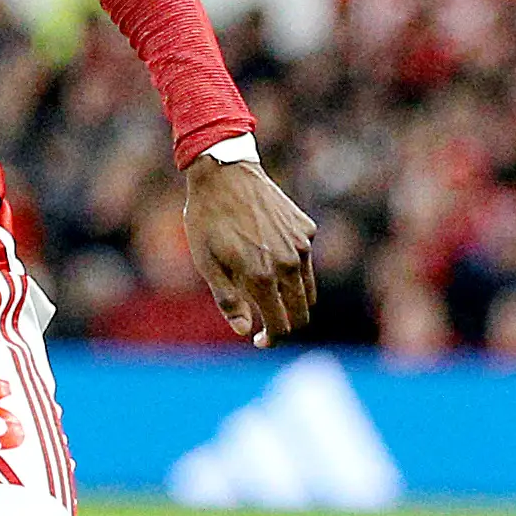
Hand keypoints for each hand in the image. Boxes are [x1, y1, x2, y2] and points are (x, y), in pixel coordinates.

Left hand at [184, 155, 317, 347]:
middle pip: (303, 312)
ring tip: (268, 297)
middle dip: (287, 325)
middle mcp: (289, 263)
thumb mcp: (207, 263)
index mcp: (262, 276)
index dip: (272, 339)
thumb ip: (228, 300)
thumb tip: (245, 330)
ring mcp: (302, 245)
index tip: (259, 340)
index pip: (281, 324)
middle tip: (267, 327)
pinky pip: (305, 260)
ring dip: (293, 300)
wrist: (225, 175)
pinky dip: (293, 270)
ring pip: (308, 289)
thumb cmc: (207, 220)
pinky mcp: (307, 229)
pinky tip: (269, 257)